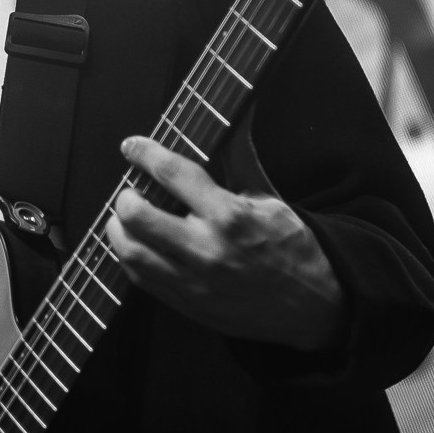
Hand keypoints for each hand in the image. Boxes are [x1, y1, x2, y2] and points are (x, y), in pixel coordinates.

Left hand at [106, 135, 345, 351]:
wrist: (315, 306)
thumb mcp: (270, 201)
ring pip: (131, 252)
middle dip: (125, 196)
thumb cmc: (294, 249)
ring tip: (125, 219)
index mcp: (230, 216)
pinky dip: (131, 258)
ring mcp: (195, 282)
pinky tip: (138, 246)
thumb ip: (237, 166)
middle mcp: (207, 249)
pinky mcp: (189, 305)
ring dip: (118, 229)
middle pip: (138, 215)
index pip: (173, 173)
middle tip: (129, 191)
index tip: (132, 146)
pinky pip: (141, 280)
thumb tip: (226, 127)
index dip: (144, 153)